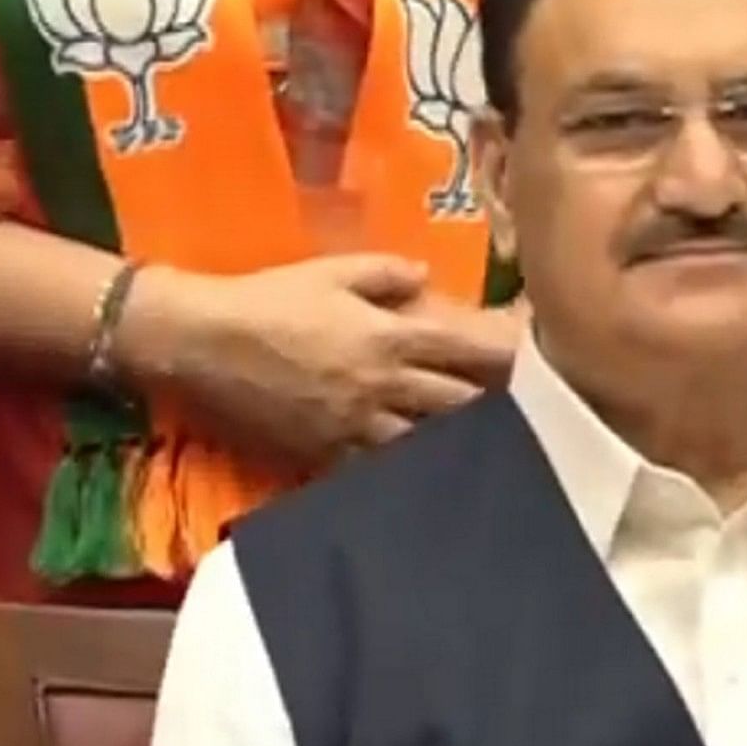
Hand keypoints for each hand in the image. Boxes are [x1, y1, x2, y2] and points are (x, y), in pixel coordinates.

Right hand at [121, 255, 518, 464]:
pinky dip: (406, 470)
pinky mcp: (326, 451)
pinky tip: (424, 475)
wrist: (206, 343)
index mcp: (391, 335)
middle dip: (497, 407)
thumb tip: (427, 280)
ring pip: (427, 443)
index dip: (511, 355)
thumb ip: (385, 273)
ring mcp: (356, 424)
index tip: (540, 359)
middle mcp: (383, 385)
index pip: (470, 348)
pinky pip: (378, 467)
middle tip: (530, 413)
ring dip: (457, 444)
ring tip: (488, 450)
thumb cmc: (267, 299)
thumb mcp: (329, 270)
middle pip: (460, 403)